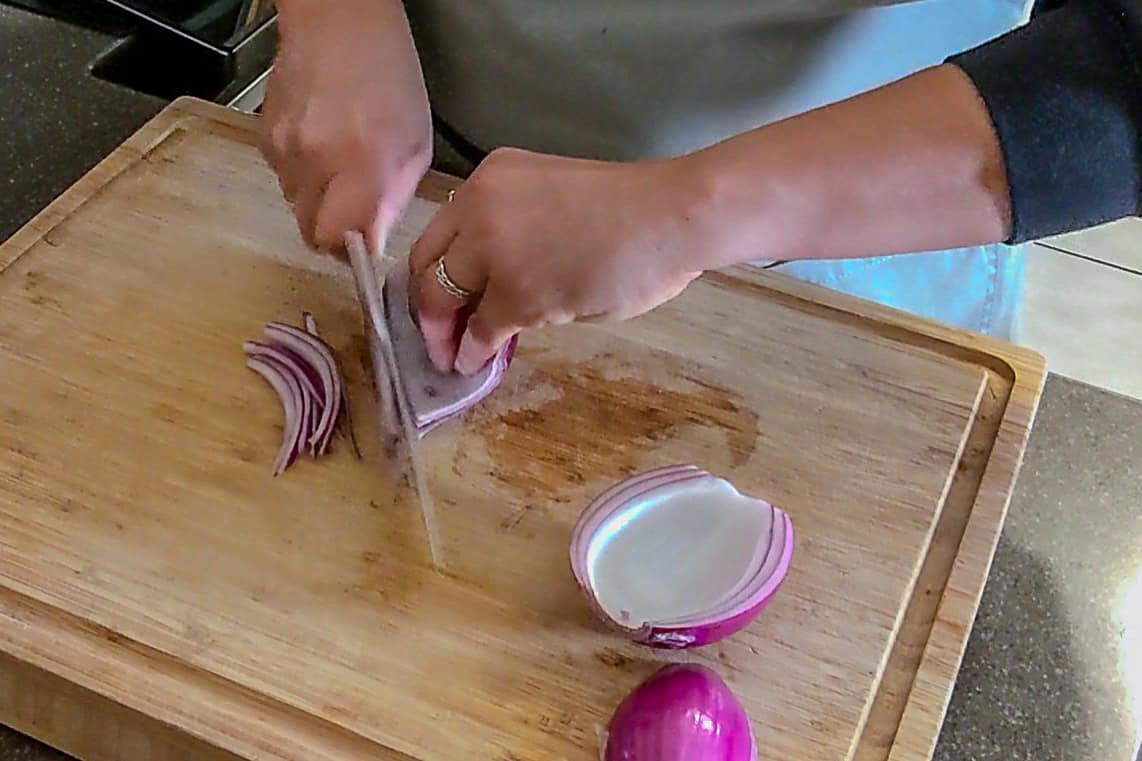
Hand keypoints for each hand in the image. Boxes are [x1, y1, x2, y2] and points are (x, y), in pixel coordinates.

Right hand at [259, 0, 431, 251]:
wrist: (338, 21)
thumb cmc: (388, 75)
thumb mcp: (415, 142)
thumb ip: (394, 197)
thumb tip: (374, 240)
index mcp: (362, 162)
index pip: (336, 238)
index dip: (351, 250)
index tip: (365, 243)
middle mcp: (316, 159)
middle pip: (310, 232)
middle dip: (334, 231)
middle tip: (354, 212)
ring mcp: (284, 148)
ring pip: (295, 206)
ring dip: (318, 201)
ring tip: (341, 167)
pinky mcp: (264, 138)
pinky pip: (282, 178)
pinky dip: (302, 175)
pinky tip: (322, 146)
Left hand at [409, 148, 711, 374]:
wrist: (672, 217)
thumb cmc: (630, 210)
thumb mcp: (550, 200)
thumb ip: (511, 232)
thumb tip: (490, 283)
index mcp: (490, 179)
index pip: (437, 233)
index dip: (429, 275)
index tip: (434, 302)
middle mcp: (480, 208)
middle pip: (430, 268)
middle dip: (427, 310)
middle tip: (434, 338)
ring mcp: (496, 251)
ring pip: (450, 300)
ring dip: (448, 336)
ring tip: (452, 357)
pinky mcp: (518, 294)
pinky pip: (483, 330)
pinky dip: (474, 351)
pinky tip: (474, 363)